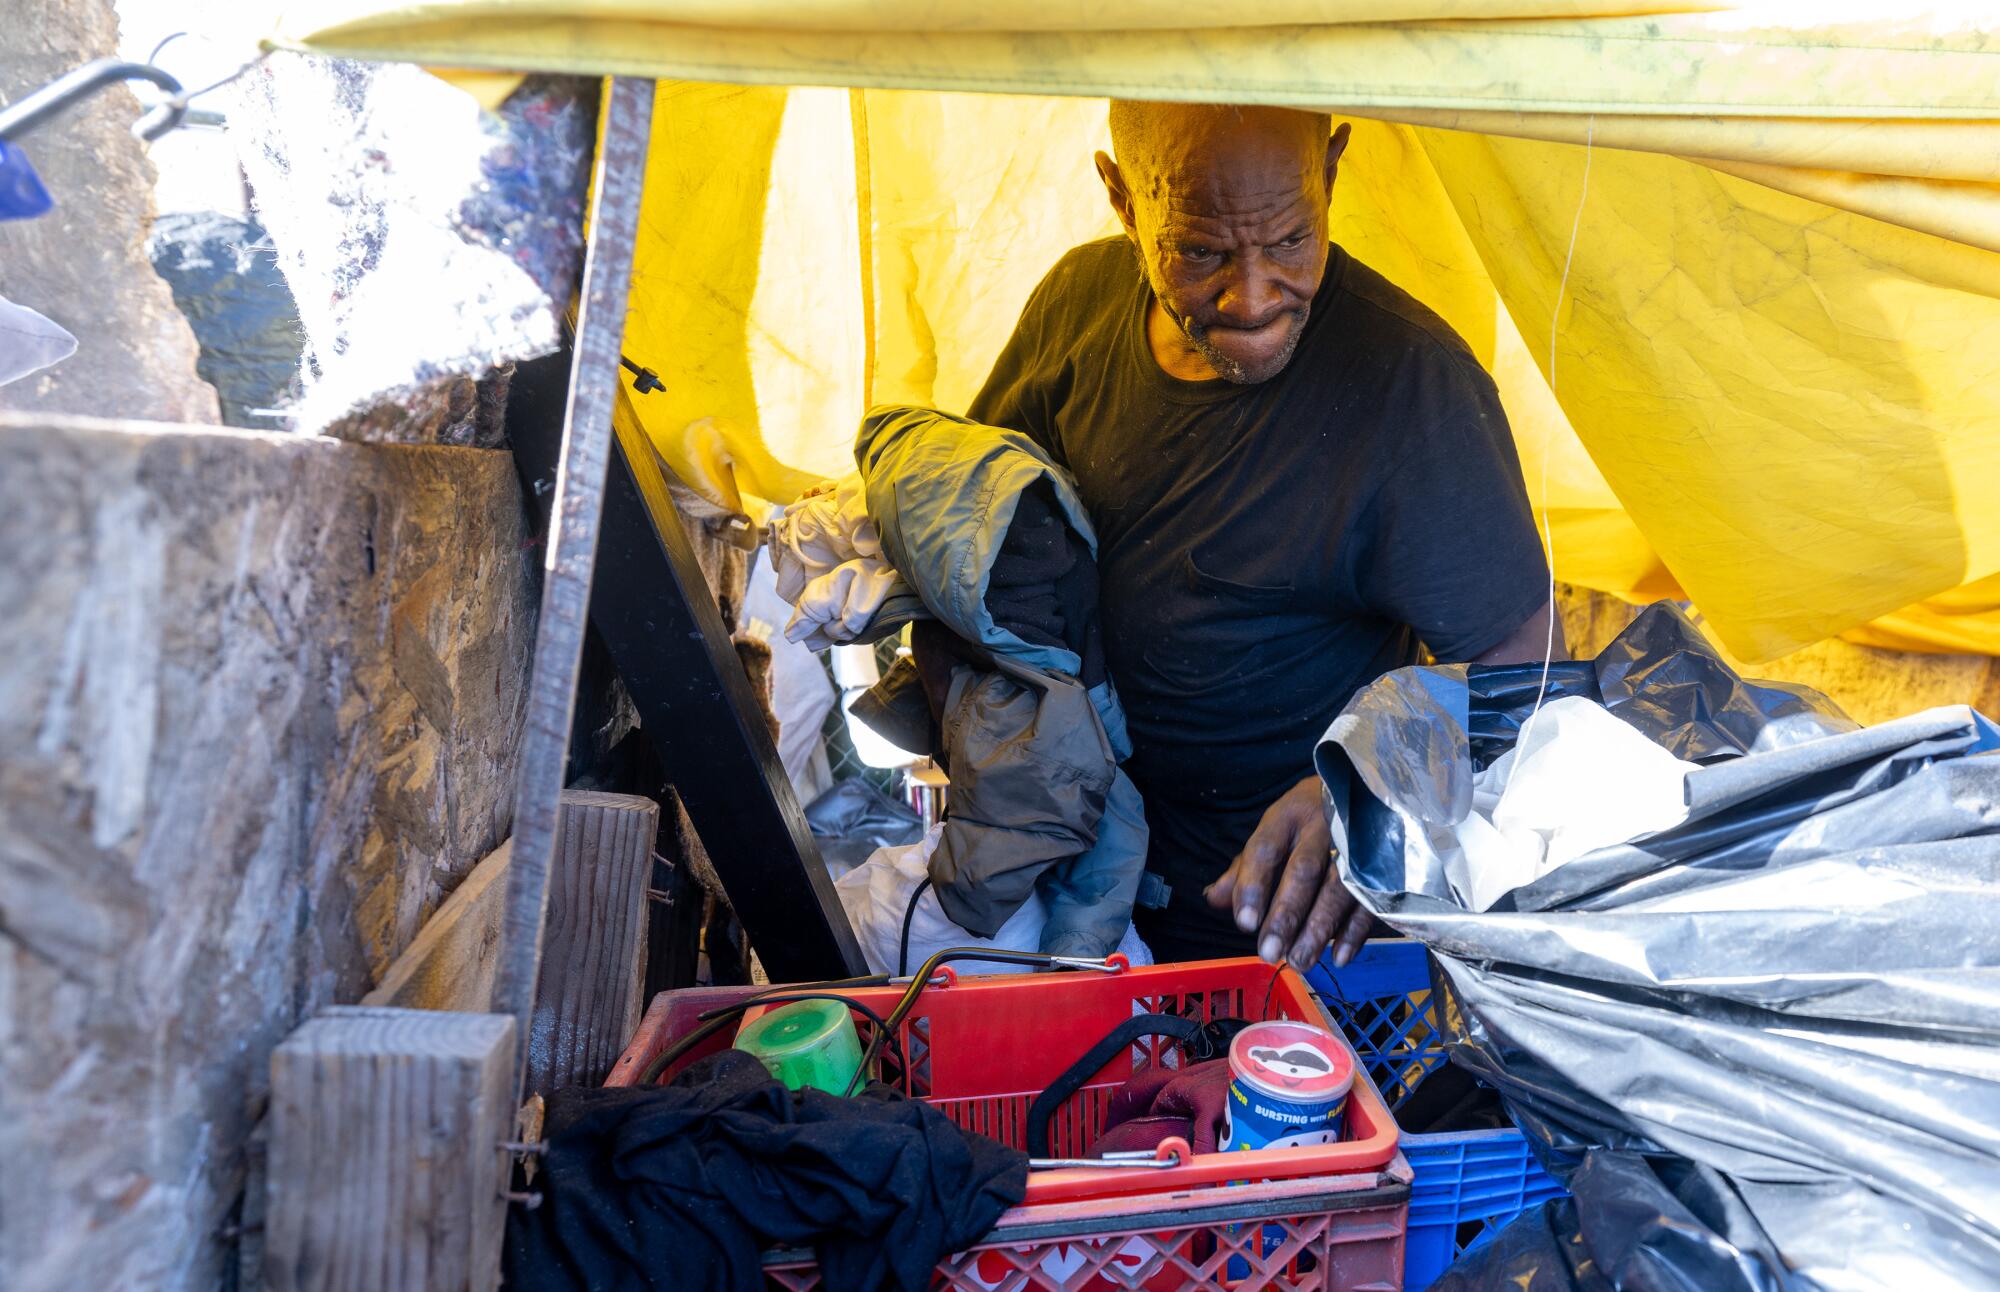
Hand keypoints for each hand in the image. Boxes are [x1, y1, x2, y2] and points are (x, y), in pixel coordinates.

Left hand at [1206, 776, 1372, 970]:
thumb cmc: (1308, 819)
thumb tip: (1214, 900)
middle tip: (1270, 952)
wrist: (1365, 788)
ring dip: (1319, 929)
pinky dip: (1355, 931)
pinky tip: (1340, 957)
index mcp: (1288, 816)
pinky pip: (1370, 900)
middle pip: (1303, 872)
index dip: (1253, 886)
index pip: (1265, 849)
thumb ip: (1245, 868)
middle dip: (1286, 915)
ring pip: (1338, 889)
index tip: (1244, 924)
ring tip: (1300, 961)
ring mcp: (1357, 844)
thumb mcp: (1274, 831)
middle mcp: (1323, 826)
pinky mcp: (1384, 865)